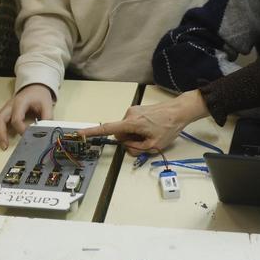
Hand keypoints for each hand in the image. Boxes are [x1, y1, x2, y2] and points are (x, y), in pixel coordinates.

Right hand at [0, 84, 54, 148]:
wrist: (35, 86)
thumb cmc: (39, 95)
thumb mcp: (47, 104)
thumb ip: (46, 118)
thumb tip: (44, 131)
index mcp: (20, 102)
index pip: (16, 118)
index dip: (21, 129)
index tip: (27, 136)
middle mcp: (9, 105)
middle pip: (0, 119)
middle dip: (0, 133)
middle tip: (4, 146)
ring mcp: (4, 108)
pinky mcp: (3, 111)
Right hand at [79, 90, 208, 154]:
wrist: (179, 110)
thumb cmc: (168, 127)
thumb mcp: (154, 145)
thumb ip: (137, 149)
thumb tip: (128, 147)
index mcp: (131, 123)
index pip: (108, 129)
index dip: (93, 133)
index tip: (80, 134)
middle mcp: (129, 114)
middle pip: (120, 133)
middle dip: (129, 140)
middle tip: (146, 141)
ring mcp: (133, 111)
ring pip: (126, 129)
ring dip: (135, 135)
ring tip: (151, 133)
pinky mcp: (137, 110)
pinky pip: (132, 124)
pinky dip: (138, 129)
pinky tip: (151, 128)